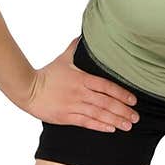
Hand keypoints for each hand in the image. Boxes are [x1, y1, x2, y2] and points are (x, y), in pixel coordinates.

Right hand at [22, 37, 139, 132]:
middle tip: (136, 117)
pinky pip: (86, 123)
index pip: (107, 86)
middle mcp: (80, 93)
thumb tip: (83, 36)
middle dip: (123, 110)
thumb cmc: (47, 74)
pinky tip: (111, 129)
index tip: (134, 100)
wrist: (27, 89)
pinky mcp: (66, 117)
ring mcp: (73, 106)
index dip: (122, 93)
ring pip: (99, 114)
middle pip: (106, 102)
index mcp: (82, 78)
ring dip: (115, 120)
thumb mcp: (63, 59)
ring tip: (128, 125)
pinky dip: (100, 126)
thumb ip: (75, 49)